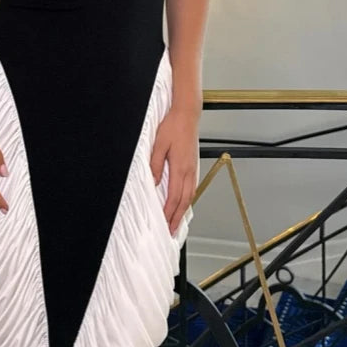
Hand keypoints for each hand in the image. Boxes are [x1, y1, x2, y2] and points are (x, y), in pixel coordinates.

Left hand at [149, 106, 199, 234]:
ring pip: (190, 195)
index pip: (174, 196)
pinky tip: (184, 203)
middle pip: (184, 200)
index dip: (170, 212)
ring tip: (178, 223)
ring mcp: (193, 168)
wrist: (187, 114)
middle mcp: (189, 170)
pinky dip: (188, 199)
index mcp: (180, 167)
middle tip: (172, 232)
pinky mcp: (193, 164)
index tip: (165, 224)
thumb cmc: (173, 126)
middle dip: (177, 217)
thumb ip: (155, 165)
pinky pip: (192, 187)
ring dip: (183, 211)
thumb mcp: (158, 144)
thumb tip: (154, 183)